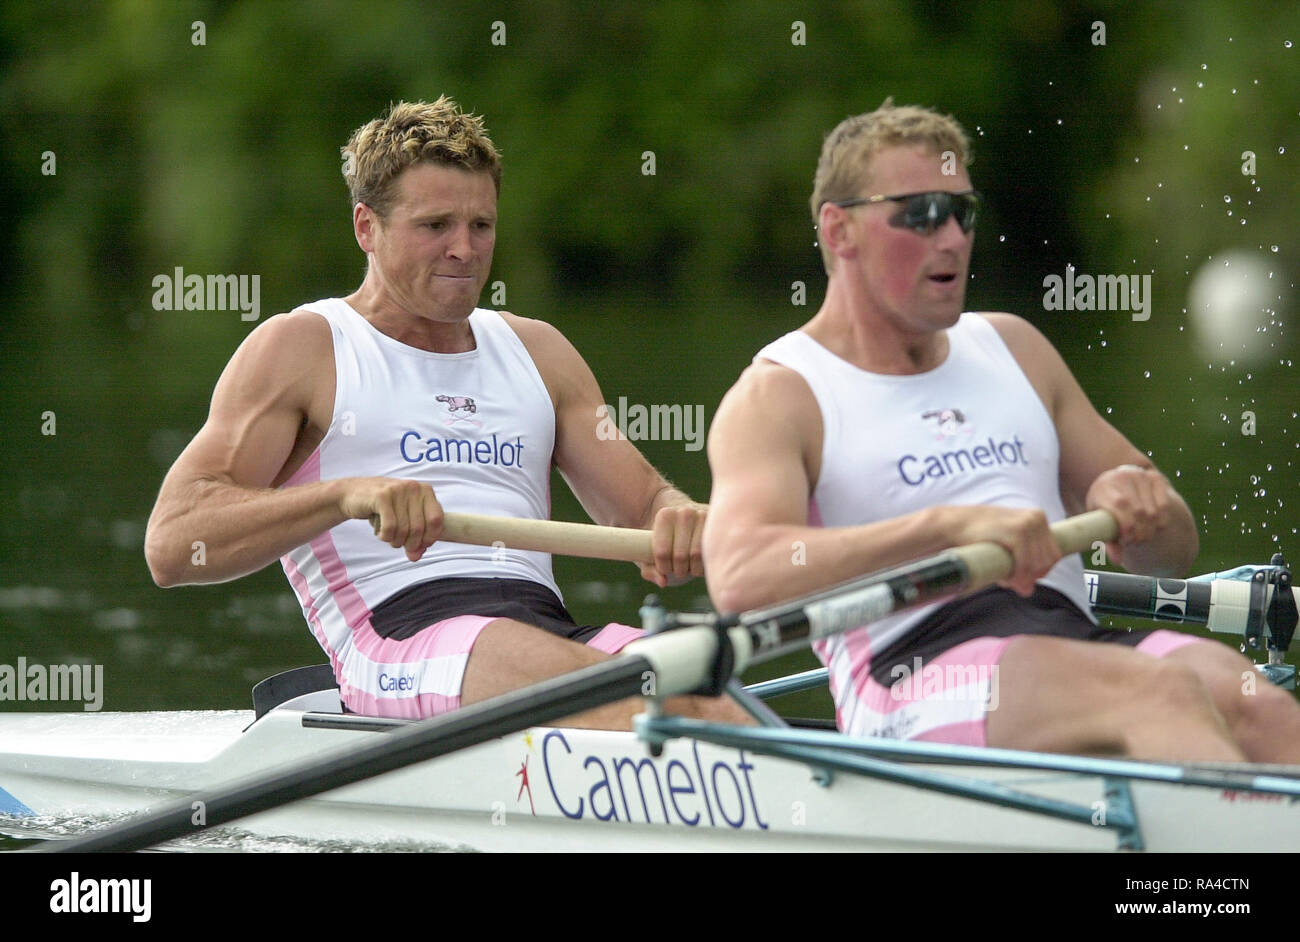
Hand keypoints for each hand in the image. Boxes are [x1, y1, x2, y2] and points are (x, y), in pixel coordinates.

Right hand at [338, 477, 443, 561]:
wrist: (352, 494)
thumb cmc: (382, 508)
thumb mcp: (403, 519)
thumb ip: (414, 537)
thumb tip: (416, 556)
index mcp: (425, 490)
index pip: (437, 519)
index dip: (430, 537)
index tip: (420, 546)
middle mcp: (414, 487)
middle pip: (420, 527)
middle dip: (410, 544)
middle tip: (399, 545)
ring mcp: (398, 490)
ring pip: (404, 529)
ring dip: (396, 541)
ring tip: (389, 537)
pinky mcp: (381, 496)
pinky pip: (390, 527)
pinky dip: (385, 536)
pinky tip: (381, 534)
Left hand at [639, 502, 707, 586]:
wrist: (679, 510)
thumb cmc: (661, 533)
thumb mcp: (648, 549)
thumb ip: (649, 569)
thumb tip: (663, 582)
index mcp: (665, 515)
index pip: (662, 552)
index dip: (663, 567)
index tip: (664, 568)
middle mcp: (685, 513)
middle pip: (681, 556)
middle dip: (678, 570)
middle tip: (677, 569)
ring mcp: (704, 516)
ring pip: (698, 556)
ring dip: (692, 569)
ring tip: (688, 566)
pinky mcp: (718, 525)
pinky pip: (712, 552)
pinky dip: (705, 564)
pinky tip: (700, 562)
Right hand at [946, 505, 1060, 596]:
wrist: (953, 524)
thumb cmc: (977, 534)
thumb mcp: (1006, 538)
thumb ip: (1022, 556)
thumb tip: (1029, 589)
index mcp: (1037, 517)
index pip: (1054, 554)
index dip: (1040, 572)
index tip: (1023, 580)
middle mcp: (1036, 518)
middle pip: (1048, 561)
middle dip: (1032, 577)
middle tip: (1011, 583)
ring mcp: (1027, 524)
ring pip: (1038, 565)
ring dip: (1023, 579)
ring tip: (1005, 581)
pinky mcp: (1016, 532)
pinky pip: (1025, 564)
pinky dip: (1018, 577)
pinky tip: (1005, 580)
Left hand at [1085, 464, 1177, 568]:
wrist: (1116, 485)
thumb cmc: (1105, 507)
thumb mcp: (1100, 521)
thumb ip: (1108, 540)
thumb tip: (1116, 560)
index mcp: (1103, 485)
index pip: (1120, 505)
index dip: (1126, 526)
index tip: (1126, 541)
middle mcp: (1123, 476)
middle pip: (1139, 511)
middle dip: (1138, 532)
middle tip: (1134, 542)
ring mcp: (1141, 475)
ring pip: (1153, 511)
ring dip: (1149, 529)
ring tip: (1141, 536)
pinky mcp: (1156, 478)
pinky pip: (1164, 506)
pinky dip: (1160, 521)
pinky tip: (1153, 527)